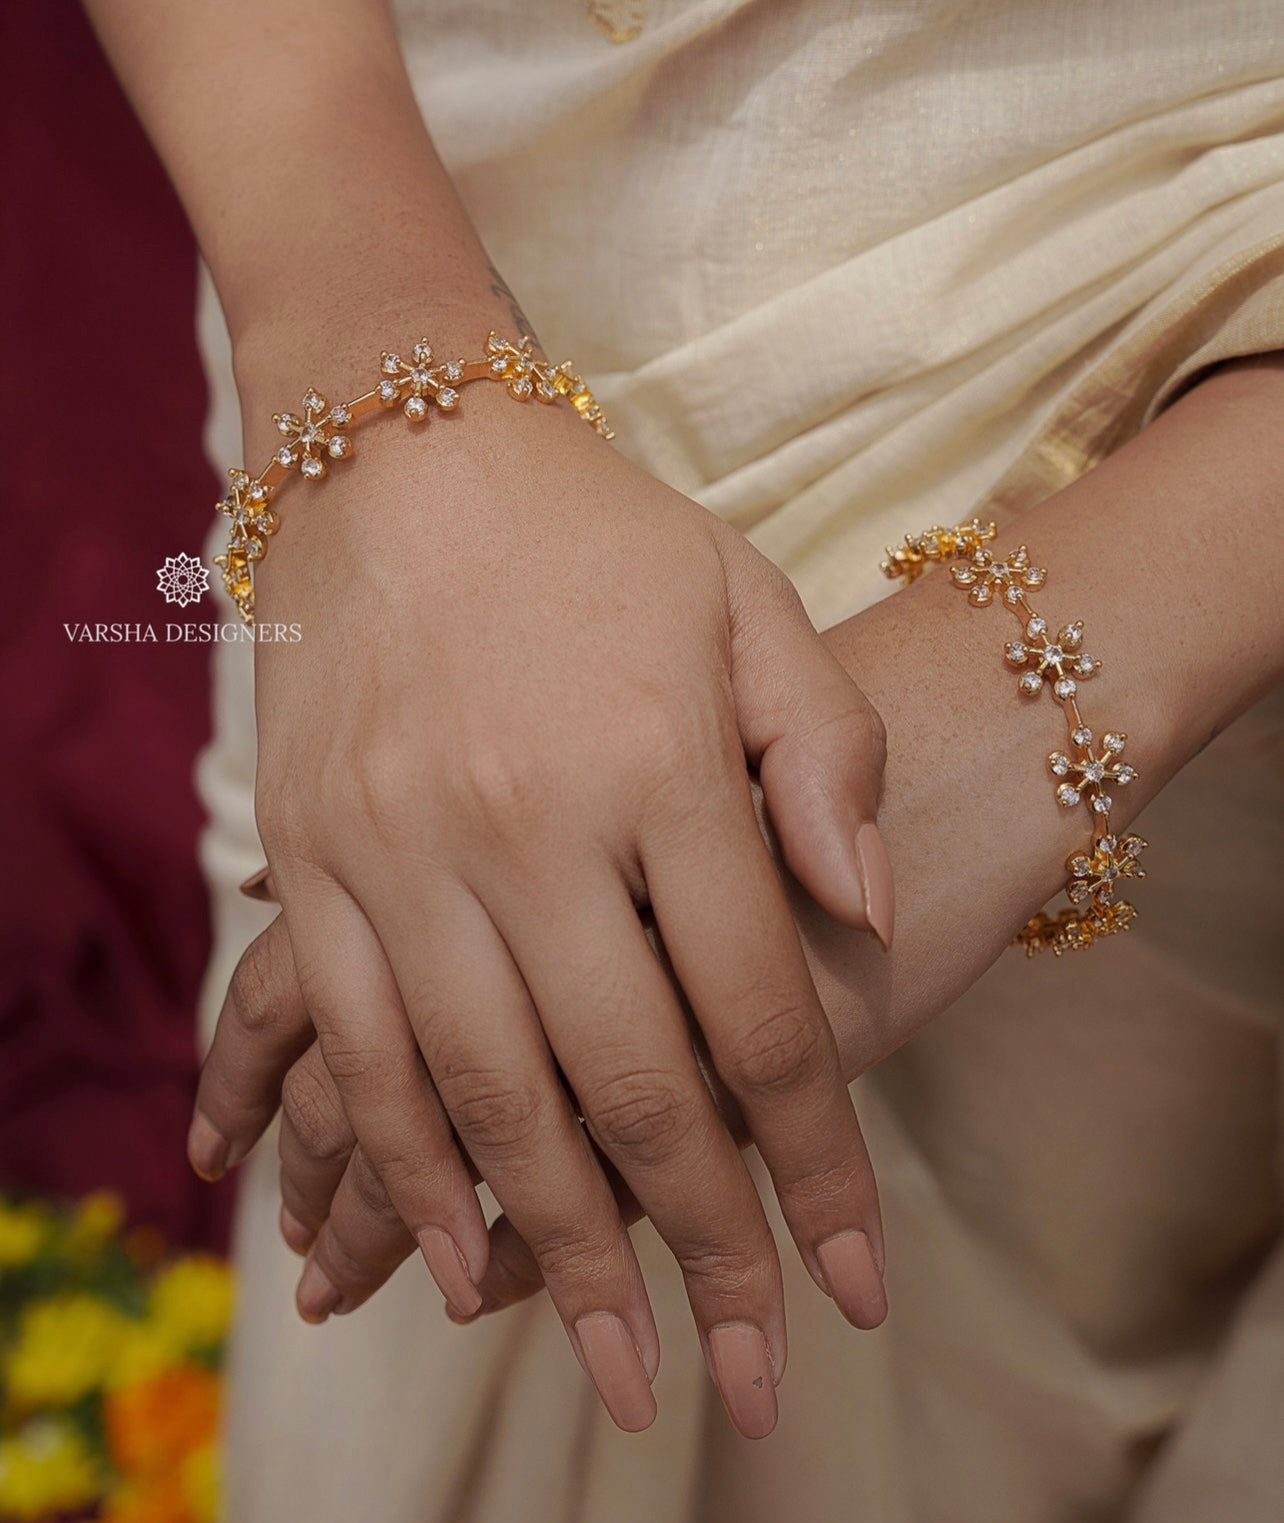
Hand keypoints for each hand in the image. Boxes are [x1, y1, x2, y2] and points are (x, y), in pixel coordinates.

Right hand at [193, 360, 892, 1435]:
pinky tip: (456, 1260)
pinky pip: (362, 1050)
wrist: (406, 456)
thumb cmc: (599, 537)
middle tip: (740, 1373)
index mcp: (659, 765)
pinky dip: (409, 1168)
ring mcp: (407, 850)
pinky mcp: (316, 863)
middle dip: (700, 1247)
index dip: (812, 1160)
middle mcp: (530, 824)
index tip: (845, 1280)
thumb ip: (823, 756)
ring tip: (614, 1357)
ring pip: (491, 1097)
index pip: (759, 1011)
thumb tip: (865, 910)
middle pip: (633, 1084)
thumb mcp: (750, 606)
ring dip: (558, 1248)